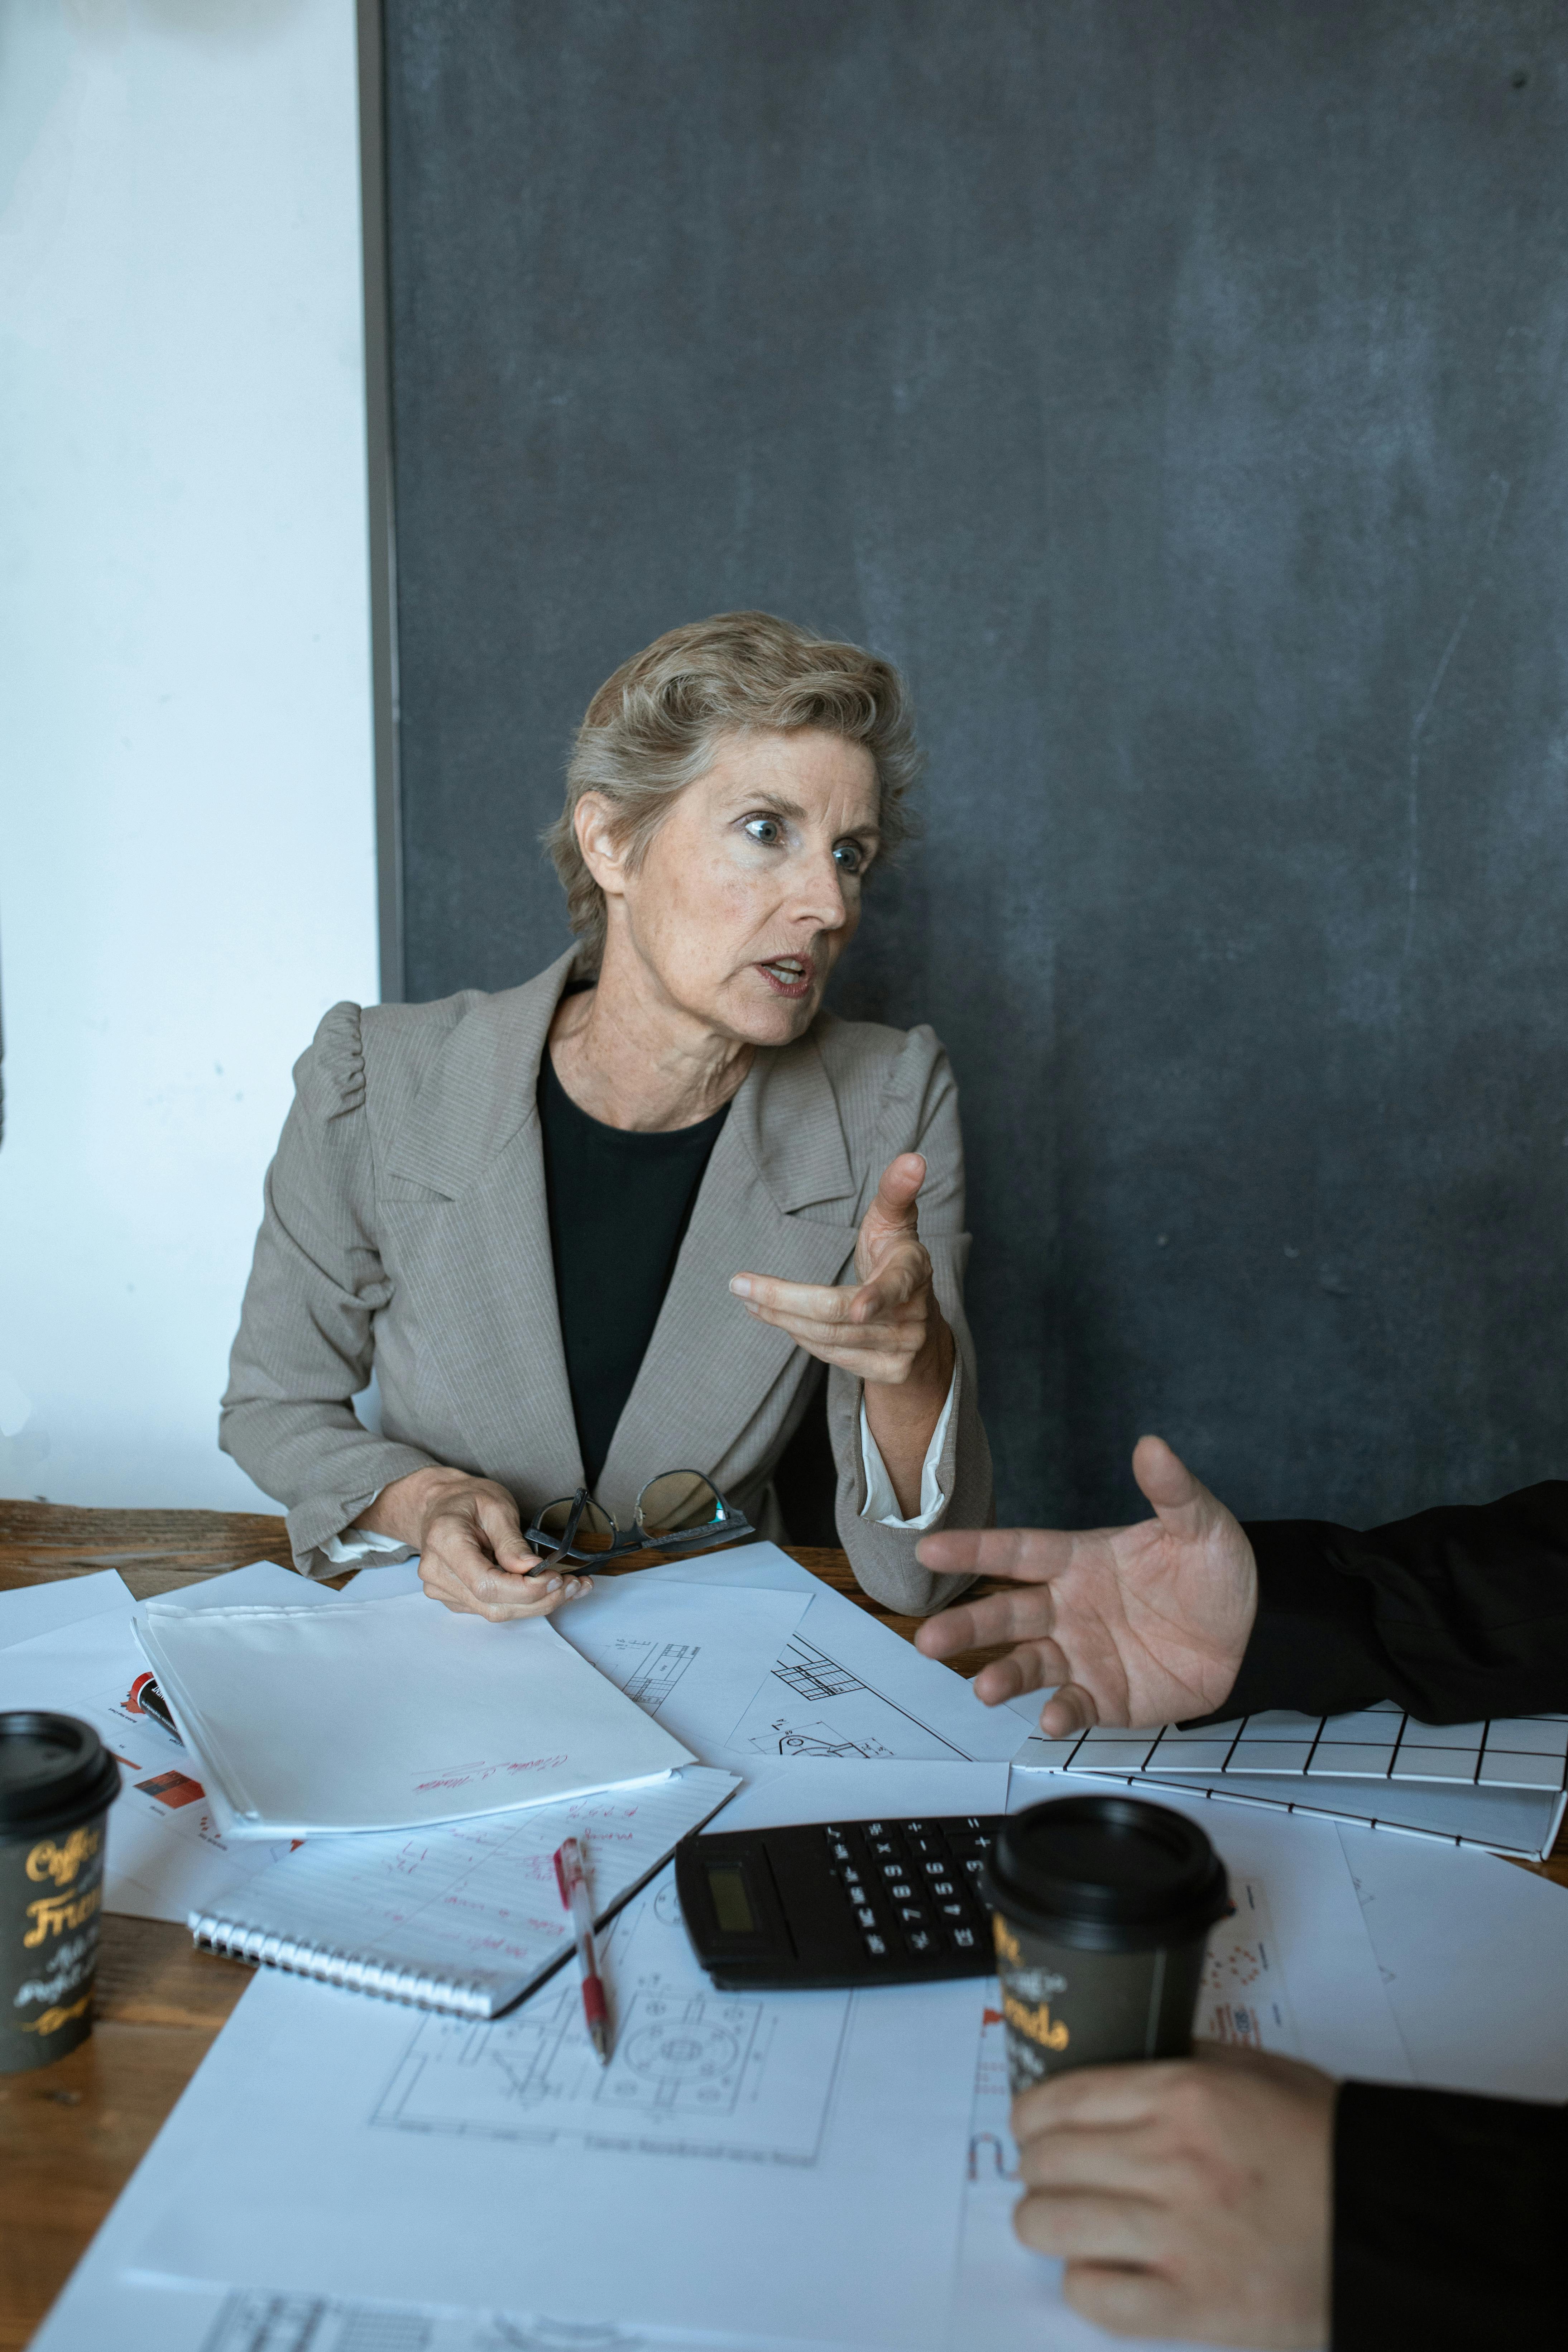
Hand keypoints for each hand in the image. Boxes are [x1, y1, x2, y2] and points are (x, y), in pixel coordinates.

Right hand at [353, 1467, 592, 1621]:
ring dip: (538, 1605)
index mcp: (445, 1541)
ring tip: (570, 1587)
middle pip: (493, 1605)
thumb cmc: (467, 1500)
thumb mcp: (496, 1506)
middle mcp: (437, 1572)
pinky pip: (492, 1609)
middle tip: (575, 1584)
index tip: (555, 1578)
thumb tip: (532, 1570)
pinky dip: (524, 1603)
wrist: (440, 1506)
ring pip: (496, 1612)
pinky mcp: (455, 1599)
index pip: (486, 1583)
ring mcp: (443, 1590)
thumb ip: (512, 1541)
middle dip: (540, 1600)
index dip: (524, 1589)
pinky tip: (548, 1590)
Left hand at [730, 1152, 952, 1392]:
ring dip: (782, 1317)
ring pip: (828, 1337)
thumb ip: (896, 1191)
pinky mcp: (887, 1373)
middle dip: (784, 1300)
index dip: (876, 1298)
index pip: (895, 1285)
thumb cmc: (895, 1260)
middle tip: (740, 1285)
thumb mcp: (895, 1224)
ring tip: (749, 1298)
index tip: (858, 1308)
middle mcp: (913, 1314)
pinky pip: (831, 1355)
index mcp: (914, 1271)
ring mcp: (901, 1348)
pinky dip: (799, 1336)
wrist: (920, 1324)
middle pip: (838, 1315)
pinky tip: (777, 1318)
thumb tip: (913, 1158)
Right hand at [913, 1436, 1254, 1731]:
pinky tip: (1053, 1717)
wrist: (1253, 1635)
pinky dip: (1061, 1712)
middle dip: (967, 1625)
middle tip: (929, 1639)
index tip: (928, 1548)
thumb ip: (1172, 1491)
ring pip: (1029, 1663)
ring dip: (1003, 1674)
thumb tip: (1152, 1445)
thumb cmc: (1216, 1573)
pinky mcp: (1106, 1696)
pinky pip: (1075, 1704)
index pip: (1018, 1551)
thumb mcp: (1202, 1525)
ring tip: (984, 1688)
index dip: (973, 1550)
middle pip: (1008, 1614)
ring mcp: (1084, 1654)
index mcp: (1080, 1560)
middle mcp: (1070, 1607)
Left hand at [1011, 2045, 1335, 2347]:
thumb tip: (1118, 2060)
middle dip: (1037, 2168)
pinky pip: (1095, 2297)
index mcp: (1185, 2095)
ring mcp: (1179, 2238)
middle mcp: (1173, 2161)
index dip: (1031, 2116)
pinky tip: (1100, 2268)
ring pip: (1052, 2226)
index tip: (1031, 2126)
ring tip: (1057, 2221)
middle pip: (1047, 2162)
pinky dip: (1084, 2283)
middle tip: (1049, 2174)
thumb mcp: (1255, 2071)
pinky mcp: (1193, 2305)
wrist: (1386, 2223)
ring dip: (1043, 2223)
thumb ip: (1184, 2058)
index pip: (1060, 2100)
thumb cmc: (1324, 2144)